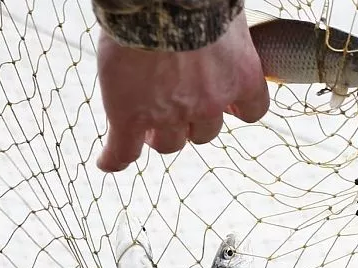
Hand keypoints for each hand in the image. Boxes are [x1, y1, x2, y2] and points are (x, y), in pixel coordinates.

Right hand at [95, 17, 269, 171]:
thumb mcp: (228, 13)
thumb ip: (227, 35)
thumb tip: (222, 25)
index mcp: (241, 77)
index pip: (250, 110)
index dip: (234, 106)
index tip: (225, 103)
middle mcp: (209, 103)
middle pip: (204, 132)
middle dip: (191, 120)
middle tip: (171, 103)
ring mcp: (168, 113)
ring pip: (168, 143)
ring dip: (159, 134)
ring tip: (144, 123)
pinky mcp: (130, 116)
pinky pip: (123, 149)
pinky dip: (115, 158)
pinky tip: (107, 161)